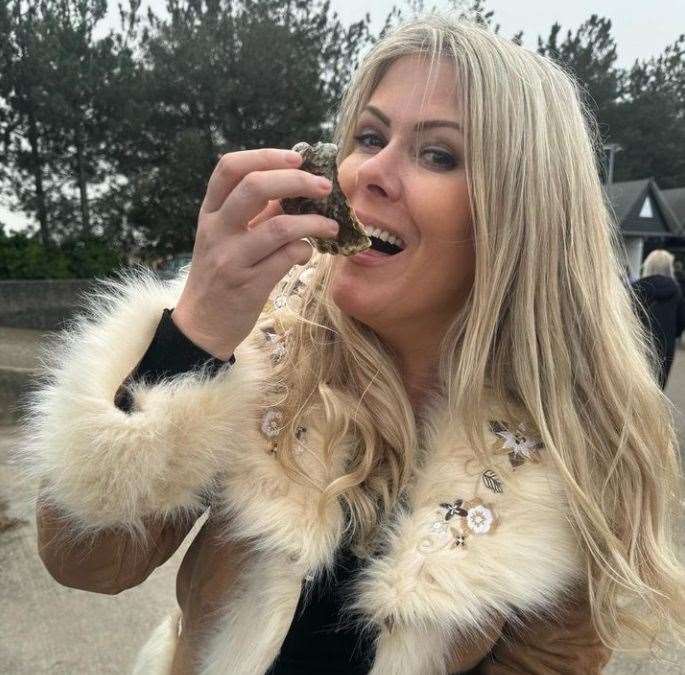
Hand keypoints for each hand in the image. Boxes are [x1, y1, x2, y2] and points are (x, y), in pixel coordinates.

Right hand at [171, 148, 338, 359]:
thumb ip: (256, 213)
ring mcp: (231, 258)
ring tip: (330, 226)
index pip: (230, 168)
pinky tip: (307, 253)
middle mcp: (216, 231)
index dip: (266, 156)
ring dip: (313, 221)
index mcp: (209, 212)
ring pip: (278, 226)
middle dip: (297, 181)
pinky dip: (305, 250)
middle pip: (255, 187)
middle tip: (324, 187)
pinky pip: (287, 257)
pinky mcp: (249, 285)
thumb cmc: (220, 275)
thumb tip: (297, 187)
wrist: (202, 325)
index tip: (297, 157)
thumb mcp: (227, 238)